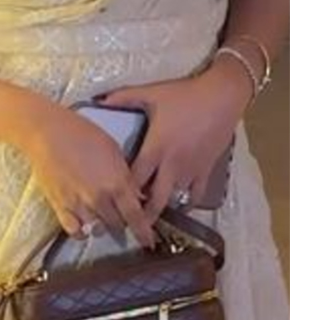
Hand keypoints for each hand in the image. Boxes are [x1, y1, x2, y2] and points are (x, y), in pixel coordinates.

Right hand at [17, 103, 155, 247]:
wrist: (47, 131)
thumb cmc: (81, 133)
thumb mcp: (113, 150)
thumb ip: (126, 176)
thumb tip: (135, 196)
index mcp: (116, 183)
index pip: (136, 216)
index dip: (144, 231)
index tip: (148, 240)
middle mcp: (99, 198)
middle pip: (118, 225)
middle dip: (123, 223)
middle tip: (122, 218)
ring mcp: (78, 204)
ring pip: (98, 230)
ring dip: (103, 226)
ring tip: (102, 218)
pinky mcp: (60, 205)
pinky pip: (74, 230)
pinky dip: (82, 232)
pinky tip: (84, 224)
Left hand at [105, 63, 251, 224]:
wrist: (222, 97)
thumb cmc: (185, 96)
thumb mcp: (150, 94)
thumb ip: (122, 98)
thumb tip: (98, 99)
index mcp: (156, 148)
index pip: (135, 178)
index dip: (123, 191)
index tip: (112, 200)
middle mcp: (172, 164)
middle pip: (155, 198)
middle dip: (143, 214)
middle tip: (131, 225)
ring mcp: (191, 170)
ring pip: (175, 198)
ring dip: (162, 207)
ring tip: (149, 217)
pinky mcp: (207, 170)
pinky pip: (196, 194)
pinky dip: (187, 203)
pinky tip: (178, 206)